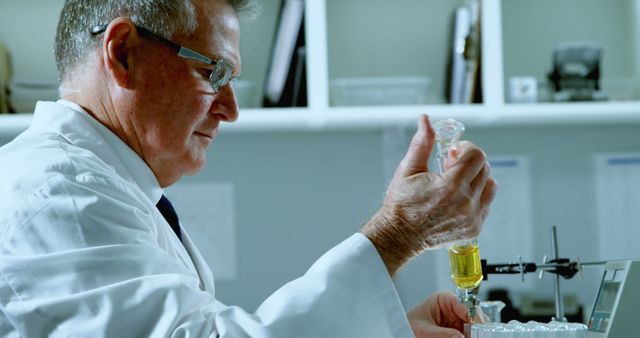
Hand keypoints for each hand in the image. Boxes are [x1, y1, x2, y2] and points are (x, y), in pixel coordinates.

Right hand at [361, 115, 496, 274]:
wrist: (399, 235)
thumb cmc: (401, 205)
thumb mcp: (408, 169)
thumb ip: (422, 143)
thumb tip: (426, 121)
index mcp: (450, 188)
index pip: (476, 156)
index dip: (465, 148)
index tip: (452, 152)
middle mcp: (465, 204)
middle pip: (485, 168)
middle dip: (469, 162)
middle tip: (449, 167)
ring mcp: (472, 218)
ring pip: (490, 186)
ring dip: (476, 179)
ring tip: (455, 183)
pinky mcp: (474, 229)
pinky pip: (486, 204)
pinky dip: (476, 196)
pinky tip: (456, 198)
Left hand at [407, 291, 487, 337]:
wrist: (403, 331)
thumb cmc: (410, 324)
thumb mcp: (424, 330)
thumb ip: (442, 334)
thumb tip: (460, 337)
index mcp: (445, 299)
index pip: (466, 304)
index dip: (475, 316)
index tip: (479, 327)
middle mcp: (454, 308)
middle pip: (474, 316)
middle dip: (476, 328)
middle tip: (476, 335)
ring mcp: (457, 320)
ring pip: (474, 327)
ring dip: (474, 333)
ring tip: (472, 336)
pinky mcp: (458, 330)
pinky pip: (468, 334)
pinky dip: (470, 336)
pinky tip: (466, 337)